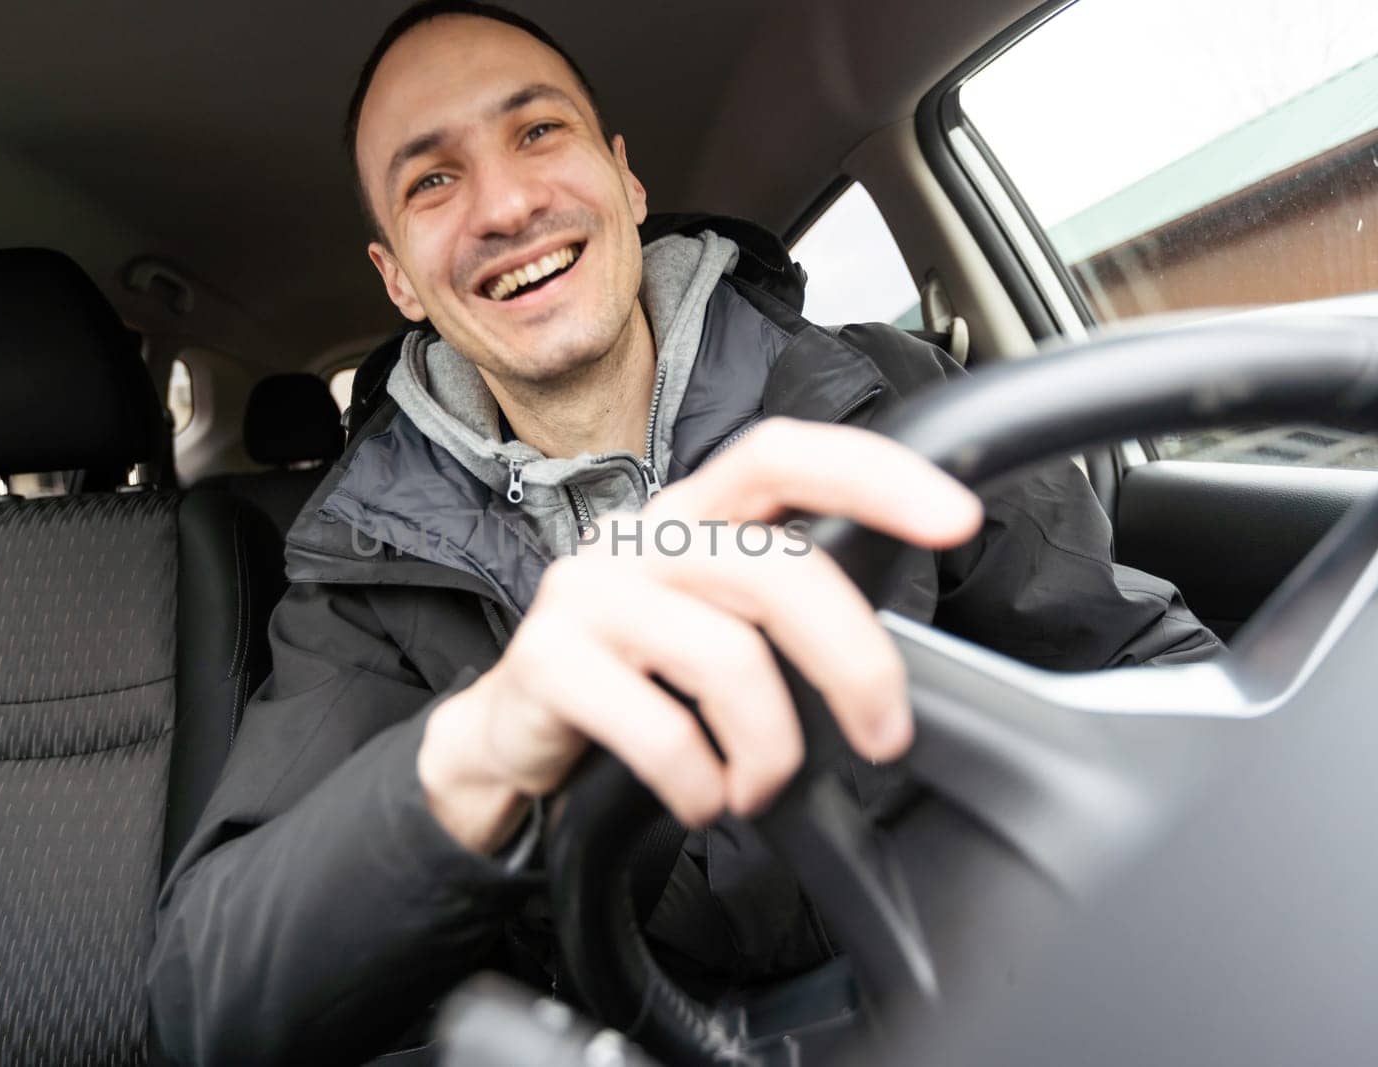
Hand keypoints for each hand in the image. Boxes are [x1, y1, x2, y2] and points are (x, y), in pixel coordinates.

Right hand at [417, 419, 982, 853]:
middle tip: (883, 735)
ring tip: (759, 785)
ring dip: (770, 749)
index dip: (874, 475)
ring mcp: (588, 590)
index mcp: (694, 512)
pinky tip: (700, 797)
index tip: (956, 517)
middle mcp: (641, 534)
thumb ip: (785, 605)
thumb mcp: (713, 621)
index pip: (784, 456)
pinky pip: (659, 729)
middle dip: (855, 661)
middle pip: (778, 568)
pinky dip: (699, 783)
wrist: (508, 733)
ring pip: (727, 657)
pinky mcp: (547, 658)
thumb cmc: (635, 675)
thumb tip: (890, 656)